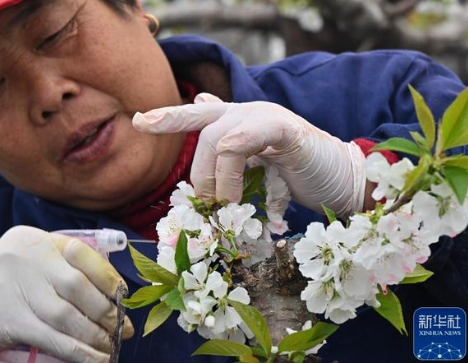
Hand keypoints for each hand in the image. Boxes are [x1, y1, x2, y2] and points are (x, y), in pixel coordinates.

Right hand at [0, 226, 133, 362]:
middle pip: (76, 287)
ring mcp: (10, 287)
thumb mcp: (37, 266)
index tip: (124, 298)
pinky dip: (76, 351)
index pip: (82, 254)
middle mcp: (23, 258)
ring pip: (65, 316)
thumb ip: (70, 270)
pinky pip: (50, 337)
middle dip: (105, 311)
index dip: (108, 278)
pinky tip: (94, 358)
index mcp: (36, 241)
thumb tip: (118, 297)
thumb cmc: (13, 286)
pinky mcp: (3, 318)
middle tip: (121, 328)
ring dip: (93, 336)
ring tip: (110, 346)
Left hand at [133, 93, 365, 217]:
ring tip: (224, 206)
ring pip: (216, 136)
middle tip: (205, 203)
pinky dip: (231, 172)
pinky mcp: (283, 129)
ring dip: (214, 179)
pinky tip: (236, 196)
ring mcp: (266, 116)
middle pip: (201, 123)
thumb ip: (233, 163)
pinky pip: (241, 141)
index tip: (140, 122)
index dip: (169, 116)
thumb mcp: (257, 173)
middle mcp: (249, 111)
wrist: (341, 181)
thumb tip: (212, 165)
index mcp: (240, 121)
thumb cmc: (297, 181)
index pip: (199, 112)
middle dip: (196, 168)